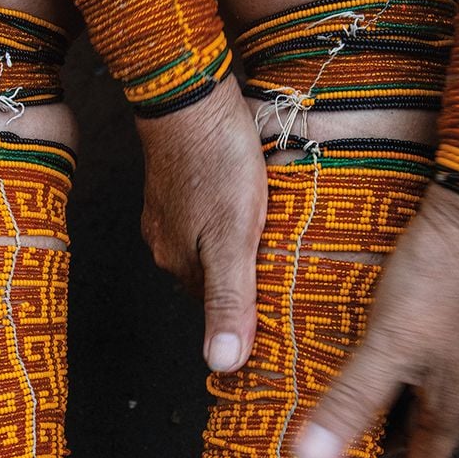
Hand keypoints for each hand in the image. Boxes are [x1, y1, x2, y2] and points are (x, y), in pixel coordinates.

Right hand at [135, 79, 267, 372]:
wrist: (188, 93)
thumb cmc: (216, 161)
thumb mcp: (233, 237)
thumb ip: (228, 299)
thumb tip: (221, 364)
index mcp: (181, 264)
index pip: (221, 308)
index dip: (253, 307)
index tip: (287, 303)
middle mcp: (168, 243)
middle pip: (216, 277)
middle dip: (248, 276)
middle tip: (290, 265)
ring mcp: (169, 211)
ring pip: (213, 245)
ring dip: (242, 244)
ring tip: (277, 231)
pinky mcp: (178, 182)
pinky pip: (208, 215)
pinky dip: (231, 216)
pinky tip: (252, 200)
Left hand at [293, 185, 458, 457]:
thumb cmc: (443, 282)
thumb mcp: (387, 348)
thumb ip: (350, 402)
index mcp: (456, 401)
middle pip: (426, 425)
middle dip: (387, 438)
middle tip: (347, 440)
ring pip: (428, 387)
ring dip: (393, 396)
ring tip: (351, 389)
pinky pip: (430, 351)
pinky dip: (400, 359)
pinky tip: (375, 338)